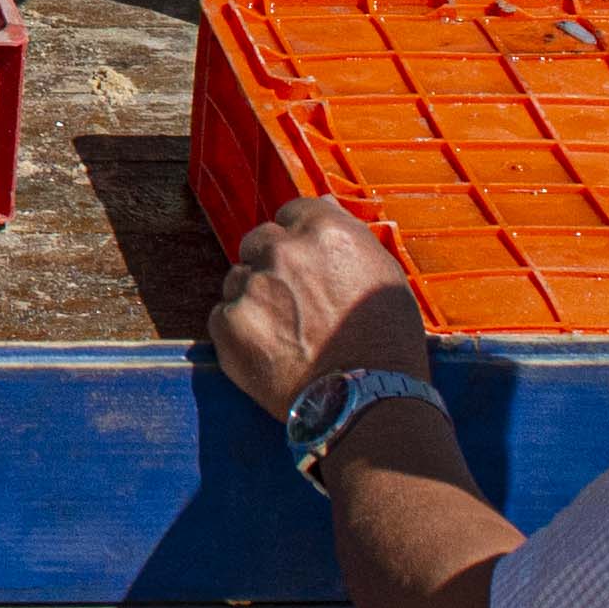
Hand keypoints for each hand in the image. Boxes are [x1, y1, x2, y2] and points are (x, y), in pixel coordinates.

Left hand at [205, 198, 428, 422]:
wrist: (366, 399)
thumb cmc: (386, 339)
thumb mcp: (383, 274)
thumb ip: (347, 237)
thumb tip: (324, 208)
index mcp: (324, 231)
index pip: (291, 212)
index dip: (299, 240)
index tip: (307, 265)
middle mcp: (282, 250)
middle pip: (258, 241)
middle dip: (271, 265)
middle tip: (294, 303)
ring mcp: (251, 286)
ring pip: (238, 279)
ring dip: (254, 298)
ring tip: (286, 334)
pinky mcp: (228, 324)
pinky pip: (222, 316)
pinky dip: (239, 332)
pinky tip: (270, 352)